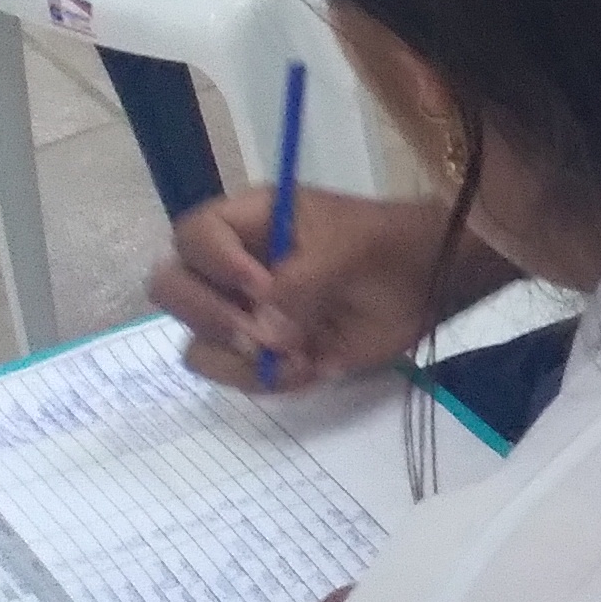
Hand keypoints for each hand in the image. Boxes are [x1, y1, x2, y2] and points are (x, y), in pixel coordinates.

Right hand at [150, 184, 459, 392]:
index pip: (194, 235)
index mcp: (252, 221)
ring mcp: (240, 310)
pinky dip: (264, 380)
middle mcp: (232, 265)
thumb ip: (304, 282)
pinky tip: (310, 368)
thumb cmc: (391, 248)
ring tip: (302, 356)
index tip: (262, 287)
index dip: (216, 263)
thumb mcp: (355, 249)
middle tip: (264, 336)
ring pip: (197, 341)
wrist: (429, 286)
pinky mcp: (258, 350)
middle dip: (214, 318)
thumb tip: (262, 330)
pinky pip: (230, 373)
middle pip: (171, 288)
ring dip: (242, 359)